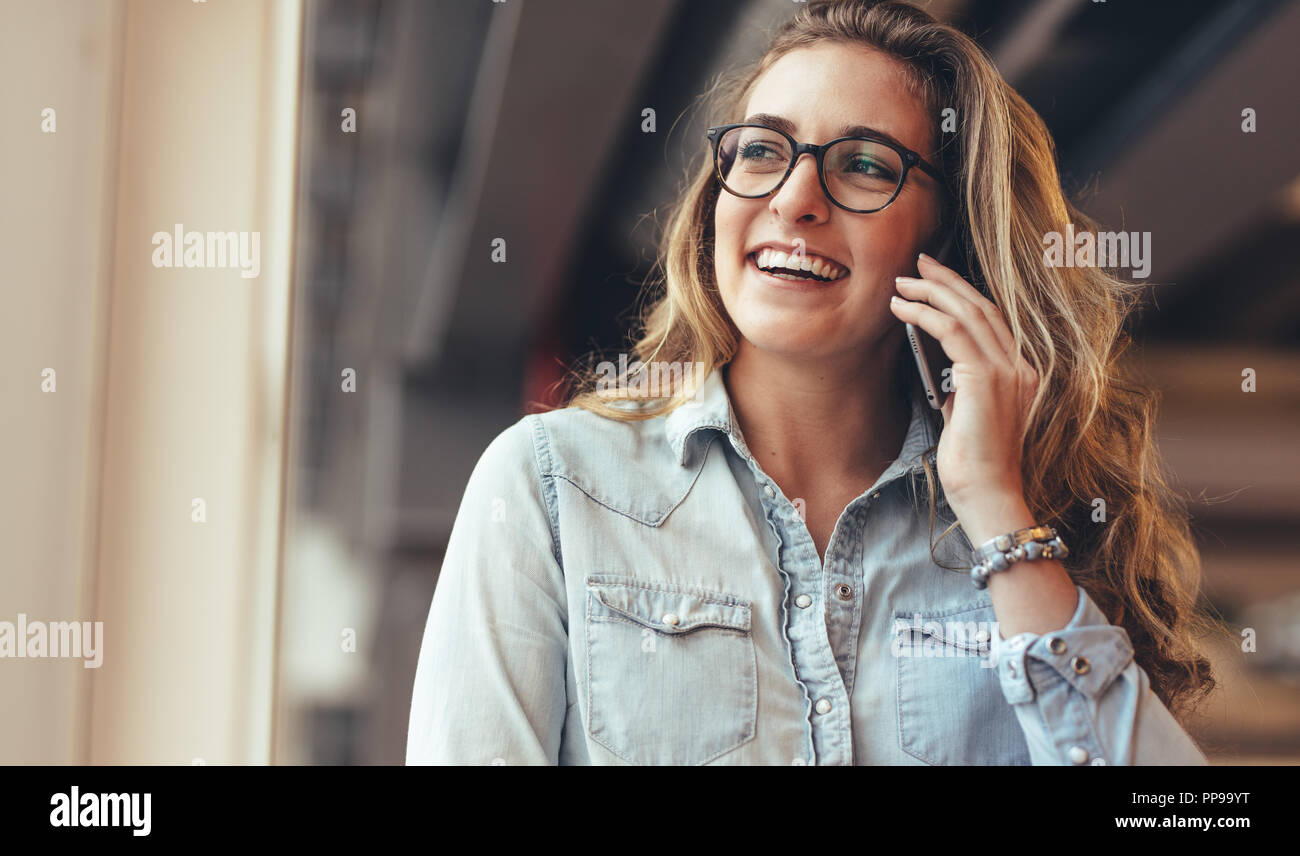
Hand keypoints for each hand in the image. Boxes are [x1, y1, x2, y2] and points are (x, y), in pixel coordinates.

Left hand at [888, 252, 1039, 519]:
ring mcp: (1007, 371)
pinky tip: (902, 310)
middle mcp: (1020, 366)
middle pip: (982, 306)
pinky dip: (924, 315)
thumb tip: (946, 373)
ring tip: (901, 284)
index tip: (934, 278)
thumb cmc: (974, 467)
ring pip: (967, 313)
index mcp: (1021, 373)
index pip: (991, 319)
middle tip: (918, 263)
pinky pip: (951, 332)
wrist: (989, 497)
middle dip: (947, 280)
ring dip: (930, 293)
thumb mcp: (968, 417)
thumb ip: (964, 390)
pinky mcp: (985, 379)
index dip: (962, 294)